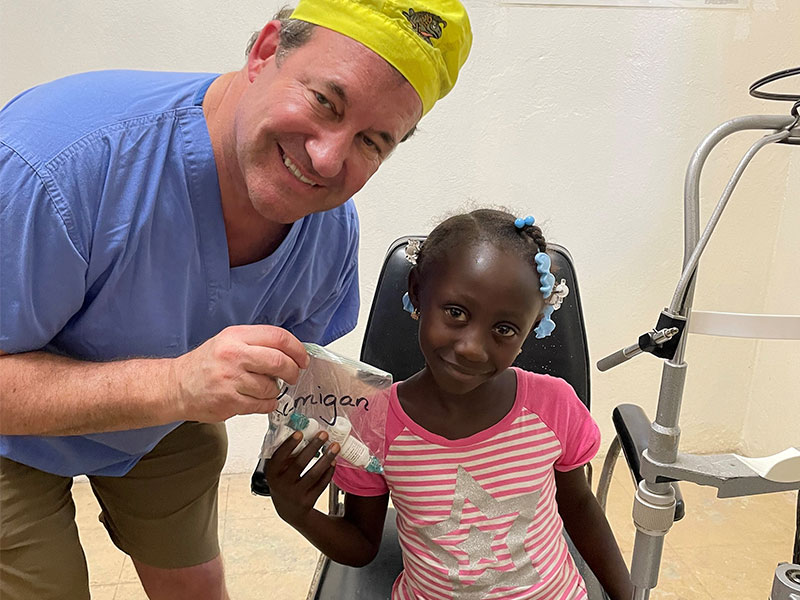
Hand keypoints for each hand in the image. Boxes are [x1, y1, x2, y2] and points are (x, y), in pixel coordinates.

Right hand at [170, 325, 309, 421]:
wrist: (176, 386)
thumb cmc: (206, 364)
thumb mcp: (229, 341)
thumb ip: (257, 343)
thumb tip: (291, 353)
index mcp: (236, 336)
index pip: (278, 337)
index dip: (297, 349)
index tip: (303, 359)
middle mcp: (233, 355)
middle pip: (279, 361)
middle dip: (293, 371)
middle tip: (294, 375)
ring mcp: (230, 379)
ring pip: (272, 386)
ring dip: (276, 390)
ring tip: (266, 388)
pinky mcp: (229, 401)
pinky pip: (262, 405)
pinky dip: (268, 404)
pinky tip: (260, 400)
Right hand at [266, 430, 338, 525]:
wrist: (289, 510)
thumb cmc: (284, 481)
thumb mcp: (279, 470)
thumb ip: (286, 455)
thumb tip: (302, 431)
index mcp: (272, 473)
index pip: (279, 457)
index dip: (289, 444)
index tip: (300, 432)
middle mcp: (281, 485)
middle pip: (299, 464)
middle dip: (313, 447)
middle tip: (324, 434)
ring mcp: (295, 495)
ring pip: (313, 474)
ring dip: (326, 458)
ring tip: (335, 446)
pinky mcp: (308, 501)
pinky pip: (321, 484)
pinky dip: (329, 471)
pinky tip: (333, 461)